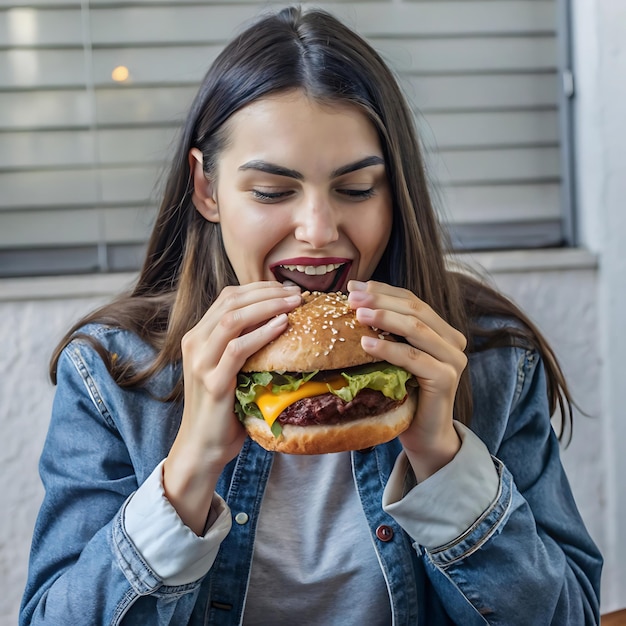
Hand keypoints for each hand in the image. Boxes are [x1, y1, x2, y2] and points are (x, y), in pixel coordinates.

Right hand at [164, 281, 300, 532]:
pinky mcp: (212, 383)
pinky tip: (282, 325)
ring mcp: (200, 362)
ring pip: (233, 319)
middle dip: (267, 292)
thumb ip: (242, 343)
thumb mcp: (229, 367)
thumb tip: (279, 320)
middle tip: (295, 293)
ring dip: (267, 306)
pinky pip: (238, 349)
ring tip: (294, 303)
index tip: (285, 288)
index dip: (258, 288)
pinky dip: (262, 333)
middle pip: (231, 301)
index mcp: (197, 336)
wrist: (202, 446)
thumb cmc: (223, 406)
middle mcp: (194, 343)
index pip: (228, 297)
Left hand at [347, 280, 466, 480]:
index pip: (412, 301)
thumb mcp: (396, 357)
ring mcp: (453, 360)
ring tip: (357, 314)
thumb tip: (353, 303)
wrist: (424, 435)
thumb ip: (388, 332)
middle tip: (351, 296)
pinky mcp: (447, 379)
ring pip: (416, 329)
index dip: (383, 290)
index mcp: (442, 330)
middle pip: (415, 310)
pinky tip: (366, 342)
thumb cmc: (405, 394)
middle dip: (380, 299)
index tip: (354, 285)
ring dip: (384, 318)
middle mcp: (453, 341)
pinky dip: (388, 348)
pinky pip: (413, 358)